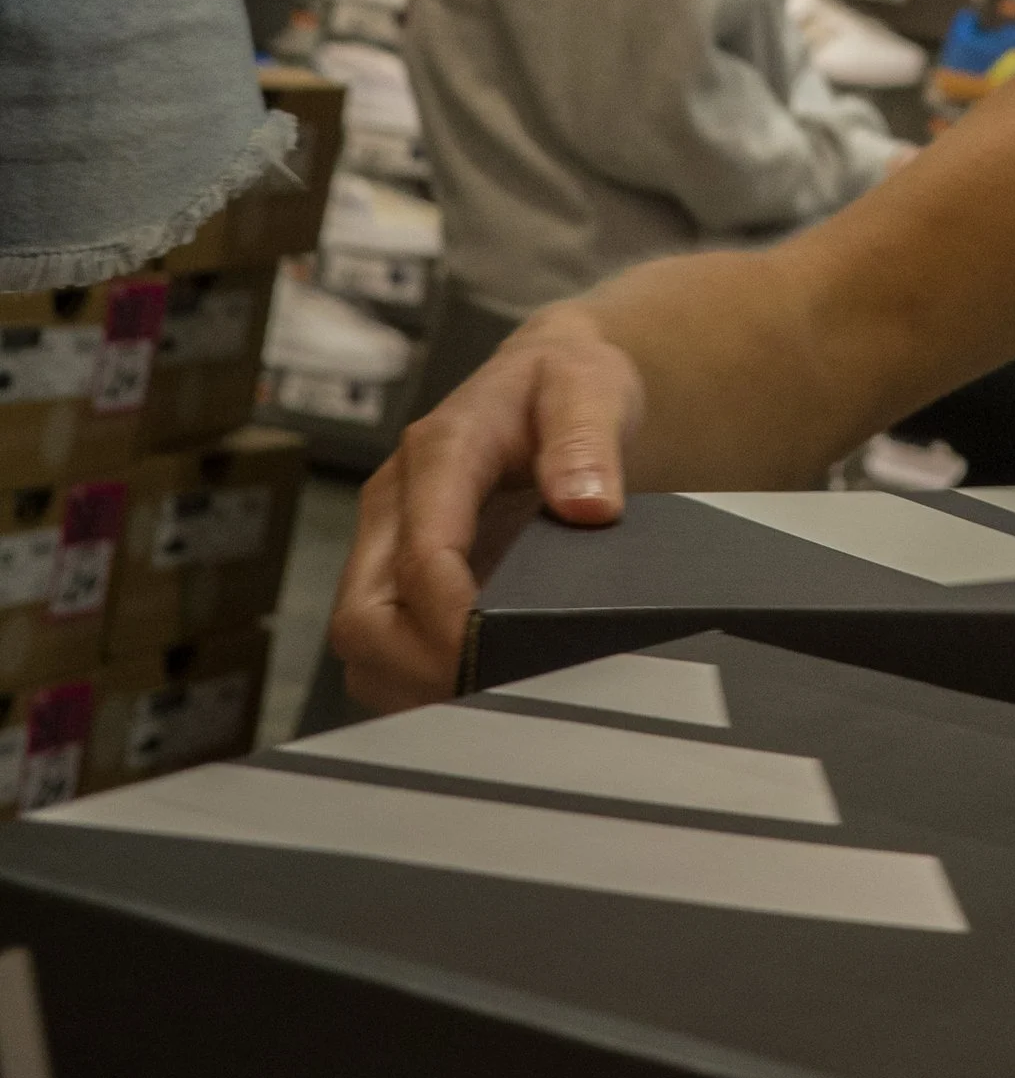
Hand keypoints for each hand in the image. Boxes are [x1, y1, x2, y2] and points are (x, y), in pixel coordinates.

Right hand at [332, 308, 644, 709]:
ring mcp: (390, 542)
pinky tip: (476, 686)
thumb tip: (587, 507)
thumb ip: (587, 439)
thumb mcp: (591, 384)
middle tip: (497, 691)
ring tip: (490, 696)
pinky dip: (415, 681)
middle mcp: (396, 502)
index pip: (420, 556)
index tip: (508, 653)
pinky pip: (380, 649)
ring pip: (360, 643)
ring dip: (412, 683)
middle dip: (420, 667)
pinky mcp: (397, 575)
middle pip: (361, 616)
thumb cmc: (566, 382)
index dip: (452, 620)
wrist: (553, 381)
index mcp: (438, 452)